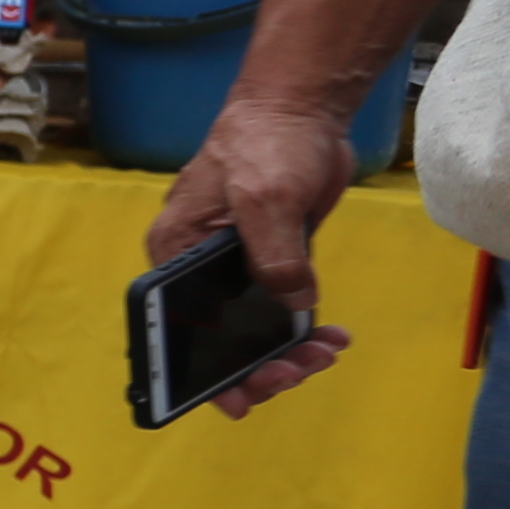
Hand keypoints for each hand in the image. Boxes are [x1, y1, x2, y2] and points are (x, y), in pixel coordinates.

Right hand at [145, 92, 362, 413]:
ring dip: (287, 352)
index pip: (177, 324)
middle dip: (255, 366)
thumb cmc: (265, 144)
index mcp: (176, 251)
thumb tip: (292, 304)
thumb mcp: (264, 197)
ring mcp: (238, 264)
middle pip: (217, 335)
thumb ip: (273, 255)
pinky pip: (285, 307)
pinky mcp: (275, 257)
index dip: (199, 371)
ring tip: (323, 355)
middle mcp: (199, 265)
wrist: (302, 108)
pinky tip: (333, 338)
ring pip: (254, 328)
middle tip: (295, 374)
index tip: (236, 400)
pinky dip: (306, 329)